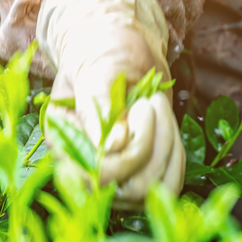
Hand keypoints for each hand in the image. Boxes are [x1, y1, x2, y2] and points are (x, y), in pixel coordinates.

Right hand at [38, 0, 183, 208]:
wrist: (121, 51)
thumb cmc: (106, 53)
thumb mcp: (101, 71)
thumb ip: (100, 105)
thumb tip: (114, 146)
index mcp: (63, 142)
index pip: (101, 173)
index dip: (135, 146)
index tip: (144, 105)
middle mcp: (83, 167)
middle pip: (133, 189)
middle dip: (157, 144)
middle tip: (153, 101)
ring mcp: (113, 176)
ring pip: (155, 190)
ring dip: (171, 148)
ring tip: (161, 109)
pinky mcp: (138, 174)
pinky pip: (168, 185)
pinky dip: (178, 157)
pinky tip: (169, 127)